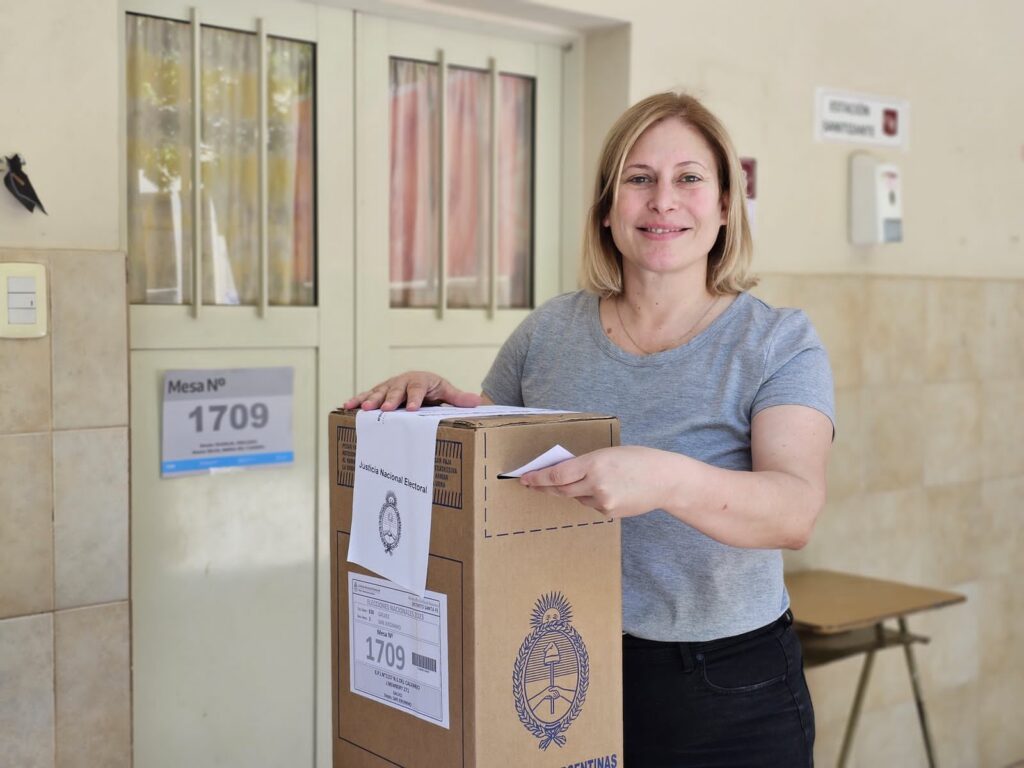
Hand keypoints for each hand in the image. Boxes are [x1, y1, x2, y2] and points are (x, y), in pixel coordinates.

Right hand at [343, 371, 481, 411]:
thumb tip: (477, 402)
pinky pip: (367, 395)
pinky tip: (347, 406)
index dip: (414, 398)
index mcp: (420, 380)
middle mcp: (402, 381)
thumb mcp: (447, 392)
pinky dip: (357, 399)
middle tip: (384, 409)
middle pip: (395, 390)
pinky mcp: (379, 393)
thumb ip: (458, 398)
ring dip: (370, 400)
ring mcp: (389, 386)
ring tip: (363, 409)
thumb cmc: (434, 389)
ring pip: (379, 391)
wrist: (422, 383)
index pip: (417, 388)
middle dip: (389, 399)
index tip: (412, 409)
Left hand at [519, 446, 671, 517]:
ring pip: (576, 498)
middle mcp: (596, 484)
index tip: (524, 479)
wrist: (665, 480)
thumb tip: (560, 473)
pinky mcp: (609, 512)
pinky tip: (607, 490)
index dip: (538, 478)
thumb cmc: (638, 460)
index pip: (557, 474)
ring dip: (573, 490)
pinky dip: (590, 497)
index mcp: (594, 463)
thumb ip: (585, 464)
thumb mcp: (609, 454)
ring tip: (589, 481)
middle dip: (544, 487)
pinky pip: (590, 505)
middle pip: (560, 489)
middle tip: (531, 484)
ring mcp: (603, 501)